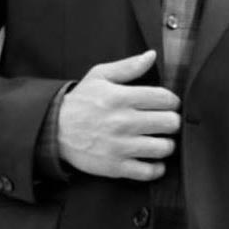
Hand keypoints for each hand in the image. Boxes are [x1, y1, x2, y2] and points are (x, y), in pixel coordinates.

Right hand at [57, 49, 180, 180]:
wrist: (55, 129)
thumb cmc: (81, 102)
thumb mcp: (101, 75)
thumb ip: (129, 66)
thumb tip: (151, 56)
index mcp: (121, 97)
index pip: (164, 98)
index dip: (173, 100)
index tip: (170, 104)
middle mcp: (123, 122)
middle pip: (169, 123)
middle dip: (172, 121)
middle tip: (167, 121)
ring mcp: (120, 146)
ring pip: (163, 148)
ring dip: (167, 143)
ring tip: (160, 139)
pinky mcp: (115, 167)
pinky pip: (149, 172)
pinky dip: (156, 167)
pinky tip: (153, 159)